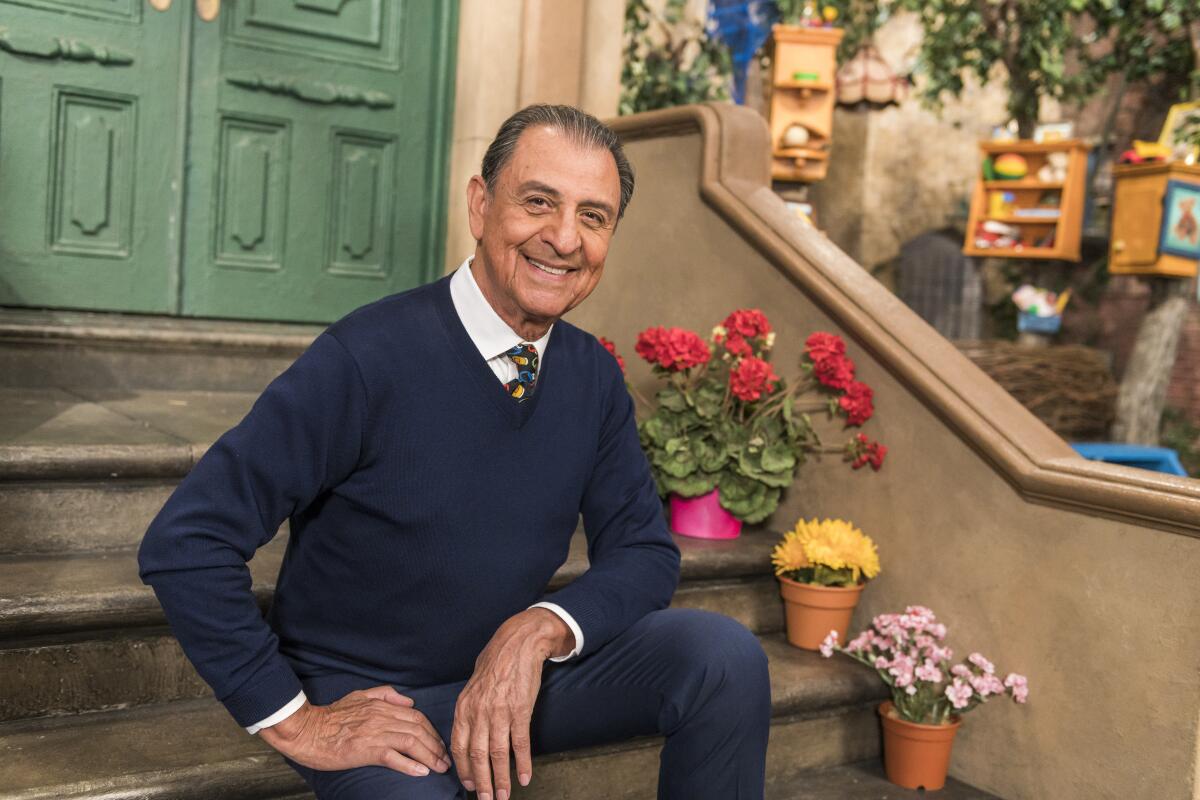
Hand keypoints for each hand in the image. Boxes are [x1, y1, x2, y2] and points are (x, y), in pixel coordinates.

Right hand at [259, 685, 450, 777]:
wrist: (308, 731)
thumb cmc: (331, 716)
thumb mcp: (359, 696)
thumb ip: (385, 694)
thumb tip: (409, 700)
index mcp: (382, 705)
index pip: (416, 716)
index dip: (431, 730)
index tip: (438, 743)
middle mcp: (382, 718)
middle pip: (419, 729)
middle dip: (436, 745)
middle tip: (445, 759)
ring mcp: (375, 734)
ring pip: (411, 742)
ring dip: (429, 756)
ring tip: (439, 768)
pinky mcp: (366, 751)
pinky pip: (394, 758)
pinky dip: (410, 765)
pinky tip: (421, 773)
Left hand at [451, 608, 572, 799]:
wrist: (518, 642)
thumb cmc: (495, 663)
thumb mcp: (472, 686)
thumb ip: (469, 710)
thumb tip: (468, 734)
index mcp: (464, 707)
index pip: (458, 746)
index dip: (463, 769)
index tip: (467, 785)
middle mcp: (478, 712)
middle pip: (477, 756)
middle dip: (480, 782)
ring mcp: (499, 712)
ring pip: (498, 754)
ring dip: (501, 779)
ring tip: (503, 796)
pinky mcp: (520, 710)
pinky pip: (521, 743)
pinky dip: (523, 763)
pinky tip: (526, 777)